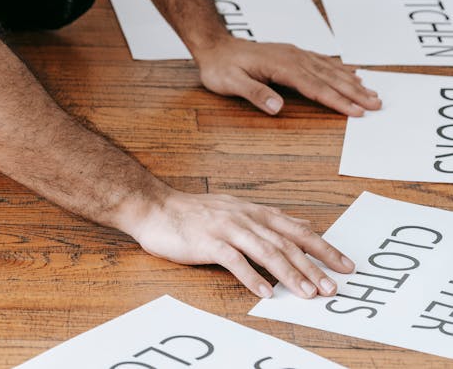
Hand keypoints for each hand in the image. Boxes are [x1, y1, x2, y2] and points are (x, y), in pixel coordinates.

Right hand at [132, 190, 353, 296]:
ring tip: (307, 293)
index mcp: (253, 212)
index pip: (295, 230)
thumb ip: (264, 222)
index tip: (345, 265)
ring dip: (289, 274)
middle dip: (313, 265)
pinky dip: (251, 277)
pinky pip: (234, 260)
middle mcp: (245, 217)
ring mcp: (227, 228)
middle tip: (333, 287)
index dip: (322, 247)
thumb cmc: (195, 215)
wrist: (156, 207)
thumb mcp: (235, 211)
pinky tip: (265, 293)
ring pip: (266, 251)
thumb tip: (298, 228)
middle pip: (286, 242)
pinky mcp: (208, 241)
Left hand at [194, 34, 381, 115]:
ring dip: (351, 81)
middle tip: (376, 105)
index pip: (315, 86)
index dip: (337, 101)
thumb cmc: (222, 67)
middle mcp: (292, 57)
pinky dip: (339, 69)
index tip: (357, 112)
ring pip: (328, 69)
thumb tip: (278, 107)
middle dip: (354, 92)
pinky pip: (321, 61)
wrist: (215, 46)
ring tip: (371, 92)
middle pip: (329, 77)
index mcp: (281, 66)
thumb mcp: (232, 83)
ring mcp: (293, 54)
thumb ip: (256, 93)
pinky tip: (351, 73)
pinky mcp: (292, 54)